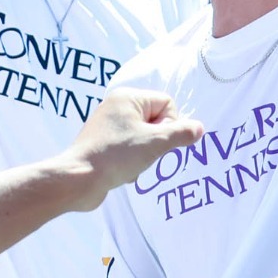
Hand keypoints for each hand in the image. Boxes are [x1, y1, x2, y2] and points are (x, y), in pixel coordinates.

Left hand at [64, 90, 204, 211]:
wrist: (78, 180)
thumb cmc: (116, 156)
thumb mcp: (155, 143)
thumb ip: (181, 134)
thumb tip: (199, 128)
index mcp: (127, 97)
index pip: (167, 104)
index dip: (170, 124)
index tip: (158, 141)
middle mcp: (117, 106)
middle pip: (156, 121)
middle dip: (157, 143)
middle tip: (144, 155)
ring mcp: (109, 126)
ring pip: (145, 138)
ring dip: (145, 155)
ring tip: (131, 165)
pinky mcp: (104, 144)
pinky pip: (130, 149)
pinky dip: (132, 162)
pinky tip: (123, 172)